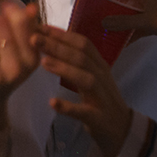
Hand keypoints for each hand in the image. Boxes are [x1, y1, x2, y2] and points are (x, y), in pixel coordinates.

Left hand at [38, 26, 131, 156]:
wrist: (122, 129)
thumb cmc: (101, 99)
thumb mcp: (91, 76)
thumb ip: (76, 61)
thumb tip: (52, 42)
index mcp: (99, 65)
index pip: (83, 44)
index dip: (62, 34)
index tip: (40, 27)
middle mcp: (102, 77)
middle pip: (81, 57)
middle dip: (57, 46)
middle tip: (34, 38)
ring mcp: (102, 97)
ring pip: (85, 79)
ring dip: (64, 69)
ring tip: (43, 63)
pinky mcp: (98, 117)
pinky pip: (83, 111)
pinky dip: (68, 107)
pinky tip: (53, 102)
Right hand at [97, 0, 156, 72]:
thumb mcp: (144, 21)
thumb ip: (124, 21)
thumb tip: (103, 22)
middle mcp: (147, 3)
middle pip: (126, 1)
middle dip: (112, 4)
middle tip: (97, 8)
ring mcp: (152, 15)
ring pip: (131, 15)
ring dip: (120, 20)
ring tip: (105, 25)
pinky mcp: (155, 26)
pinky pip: (137, 28)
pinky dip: (129, 33)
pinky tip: (121, 41)